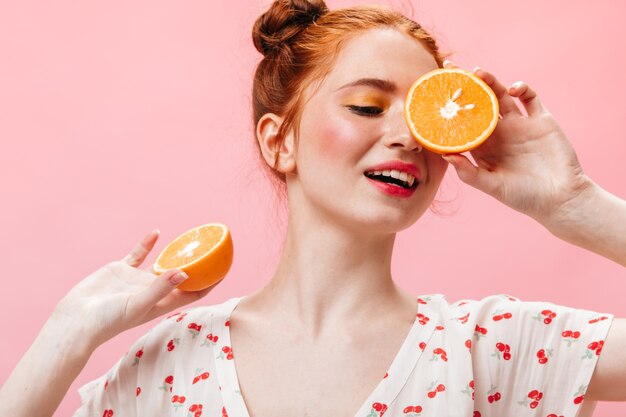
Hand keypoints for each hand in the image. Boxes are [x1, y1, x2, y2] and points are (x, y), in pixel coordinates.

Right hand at [53, 230, 216, 350]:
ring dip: (174, 253)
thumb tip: (185, 272)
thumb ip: (160, 289)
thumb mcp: (137, 305)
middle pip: (181, 276)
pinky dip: (147, 244)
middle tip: (211, 247)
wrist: (75, 321)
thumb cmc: (107, 321)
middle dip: (197, 264)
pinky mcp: (120, 270)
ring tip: (188, 239)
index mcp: (161, 303)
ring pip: (161, 263)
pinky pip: (138, 254)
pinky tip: (157, 232)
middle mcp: (152, 290)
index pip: (193, 292)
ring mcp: (136, 280)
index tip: (223, 268)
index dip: (209, 282)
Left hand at [440, 60, 592, 223]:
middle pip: (478, 103)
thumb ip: (470, 173)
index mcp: (483, 147)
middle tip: (450, 70)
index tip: (435, 96)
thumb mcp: (493, 186)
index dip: (449, 109)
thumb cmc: (523, 197)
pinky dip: (522, 88)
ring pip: (500, 96)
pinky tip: (513, 89)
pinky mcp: (541, 120)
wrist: (560, 198)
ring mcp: (519, 124)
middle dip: (466, 87)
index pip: (462, 122)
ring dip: (490, 81)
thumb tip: (446, 156)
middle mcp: (498, 133)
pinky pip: (530, 98)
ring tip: (479, 72)